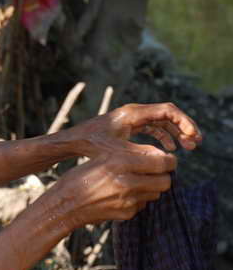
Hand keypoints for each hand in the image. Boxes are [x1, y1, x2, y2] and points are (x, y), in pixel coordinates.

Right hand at [53, 146, 175, 227]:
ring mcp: (128, 201)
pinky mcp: (127, 214)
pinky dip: (139, 198)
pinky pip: (143, 204)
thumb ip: (132, 155)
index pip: (161, 162)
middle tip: (157, 172)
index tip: (168, 160)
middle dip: (164, 176)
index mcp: (120, 162)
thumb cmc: (82, 176)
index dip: (169, 160)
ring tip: (136, 182)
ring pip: (156, 193)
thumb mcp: (103, 158)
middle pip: (165, 181)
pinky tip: (123, 195)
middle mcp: (127, 182)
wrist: (65, 205)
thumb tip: (160, 155)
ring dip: (152, 187)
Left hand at [71, 102, 202, 158]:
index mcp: (133, 114)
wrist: (73, 141)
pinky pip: (152, 128)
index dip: (184, 122)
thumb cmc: (91, 145)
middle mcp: (134, 112)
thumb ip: (142, 153)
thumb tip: (165, 157)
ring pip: (161, 122)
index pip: (167, 111)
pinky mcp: (128, 126)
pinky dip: (162, 136)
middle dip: (184, 128)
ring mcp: (131, 118)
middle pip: (167, 114)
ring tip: (188, 147)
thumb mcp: (118, 152)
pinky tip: (170, 149)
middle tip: (196, 143)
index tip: (193, 136)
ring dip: (175, 133)